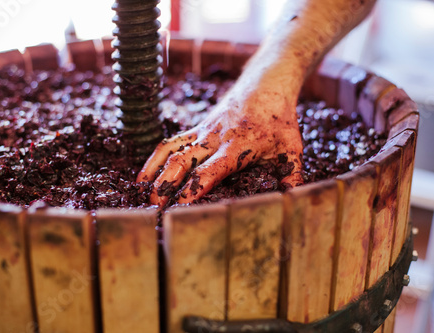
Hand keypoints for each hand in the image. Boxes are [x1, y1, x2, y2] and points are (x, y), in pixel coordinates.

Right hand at [137, 66, 303, 205]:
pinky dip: (156, 156)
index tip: (180, 210)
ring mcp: (203, 131)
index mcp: (236, 147)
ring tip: (140, 190)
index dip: (193, 191)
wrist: (267, 83)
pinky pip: (172, 141)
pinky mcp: (198, 127)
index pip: (209, 172)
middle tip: (153, 208)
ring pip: (171, 149)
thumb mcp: (291, 149)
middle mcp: (214, 139)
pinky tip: (146, 172)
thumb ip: (290, 178)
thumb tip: (293, 206)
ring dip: (153, 170)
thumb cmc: (280, 118)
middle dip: (165, 185)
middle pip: (182, 162)